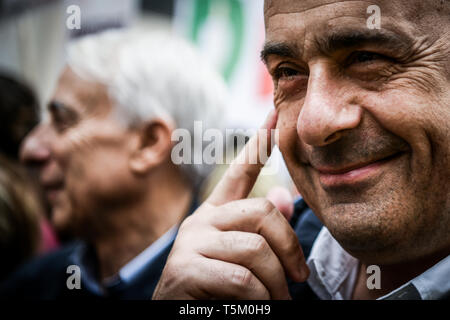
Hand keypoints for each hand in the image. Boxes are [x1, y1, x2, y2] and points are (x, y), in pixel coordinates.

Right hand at [153, 111, 308, 299]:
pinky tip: (257, 309)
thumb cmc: (216, 293)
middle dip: (289, 250)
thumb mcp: (240, 260)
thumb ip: (260, 230)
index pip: (239, 172)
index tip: (275, 113)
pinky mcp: (185, 270)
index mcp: (216, 216)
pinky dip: (260, 301)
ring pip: (256, 250)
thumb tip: (285, 196)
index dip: (259, 142)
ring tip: (278, 302)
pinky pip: (243, 280)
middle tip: (297, 280)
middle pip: (262, 212)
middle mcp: (200, 222)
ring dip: (276, 285)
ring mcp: (190, 243)